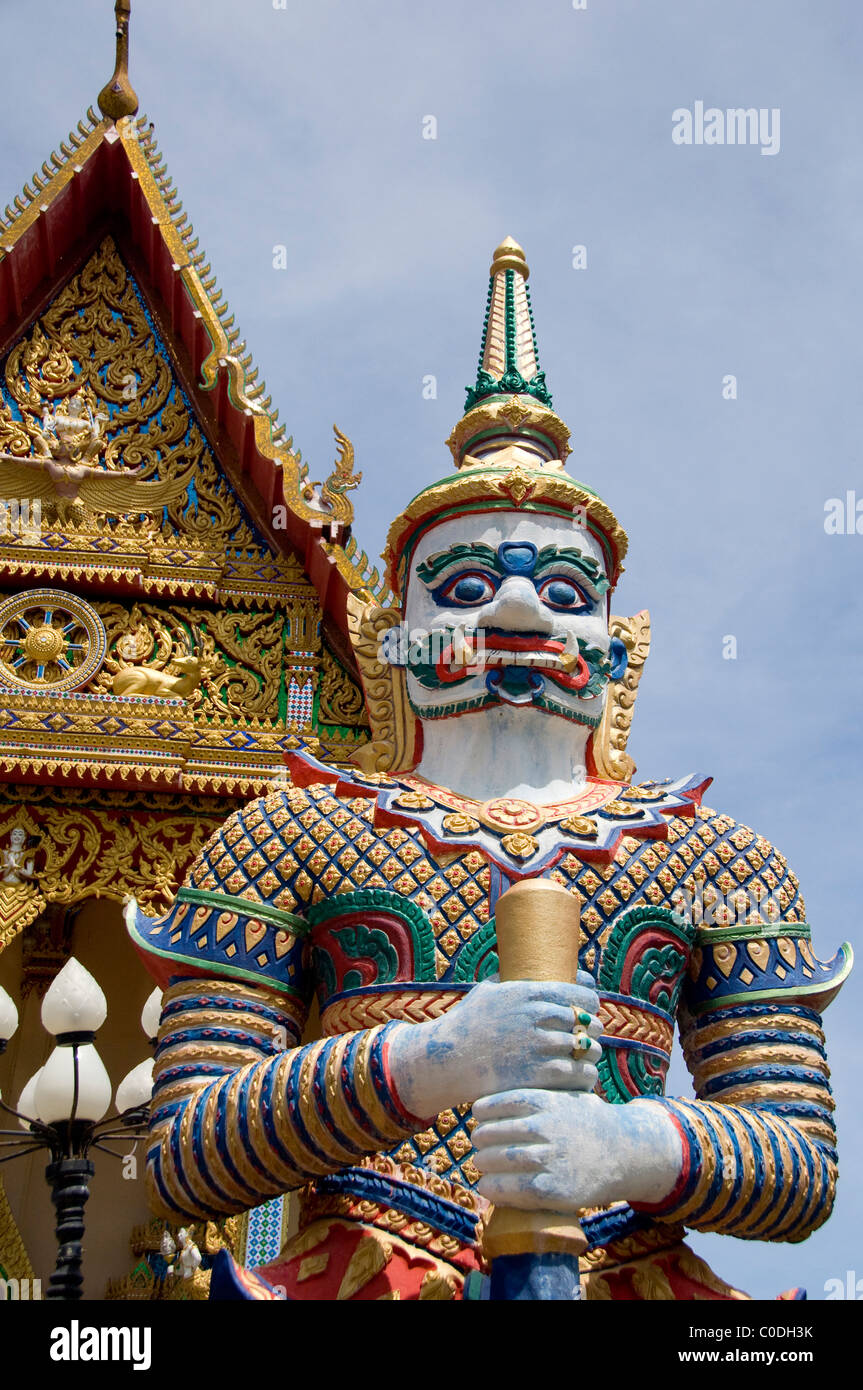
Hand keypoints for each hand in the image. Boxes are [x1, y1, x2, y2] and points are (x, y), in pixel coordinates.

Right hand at [387, 974, 601, 1119]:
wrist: (446, 1059)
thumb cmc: (468, 1023)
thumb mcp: (488, 990)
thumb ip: (512, 977)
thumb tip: (530, 963)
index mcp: (526, 993)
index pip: (576, 993)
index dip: (590, 1001)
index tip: (590, 1007)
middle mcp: (534, 1016)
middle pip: (583, 1020)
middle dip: (593, 1027)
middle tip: (592, 1033)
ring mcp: (535, 1046)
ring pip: (584, 1048)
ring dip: (591, 1052)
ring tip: (590, 1055)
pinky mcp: (534, 1074)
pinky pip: (575, 1073)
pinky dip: (585, 1074)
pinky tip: (583, 1075)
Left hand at [472, 1089, 682, 1211]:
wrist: (624, 1151)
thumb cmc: (586, 1122)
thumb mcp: (564, 1096)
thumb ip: (533, 1096)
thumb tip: (489, 1098)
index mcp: (544, 1101)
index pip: (494, 1104)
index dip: (483, 1112)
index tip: (481, 1117)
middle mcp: (544, 1128)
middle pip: (489, 1134)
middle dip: (480, 1141)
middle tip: (481, 1145)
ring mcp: (548, 1159)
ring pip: (495, 1161)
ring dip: (483, 1165)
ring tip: (483, 1165)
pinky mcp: (553, 1189)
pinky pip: (510, 1189)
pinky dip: (492, 1188)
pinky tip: (488, 1187)